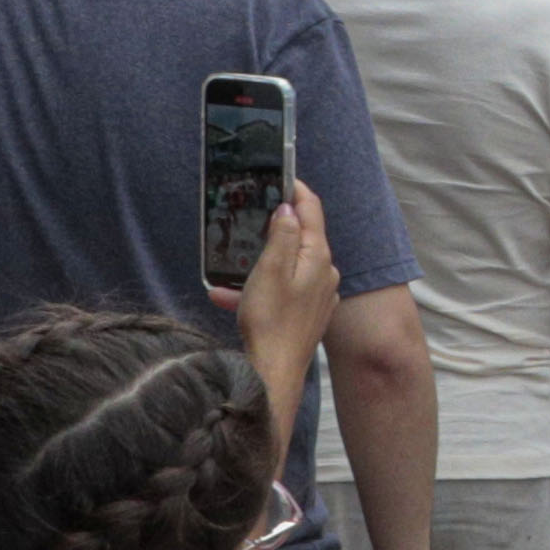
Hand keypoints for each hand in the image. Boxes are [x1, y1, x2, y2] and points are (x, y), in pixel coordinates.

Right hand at [219, 177, 336, 402]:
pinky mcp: (306, 315)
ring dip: (256, 265)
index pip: (312, 211)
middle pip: (300, 238)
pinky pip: (281, 291)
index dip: (296, 191)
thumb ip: (282, 235)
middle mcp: (325, 273)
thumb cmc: (270, 321)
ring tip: (224, 273)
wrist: (274, 373)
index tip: (279, 176)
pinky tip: (227, 298)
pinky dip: (258, 289)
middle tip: (246, 220)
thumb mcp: (270, 270)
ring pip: (285, 267)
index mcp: (318, 257)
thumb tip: (288, 209)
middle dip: (271, 229)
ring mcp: (317, 296)